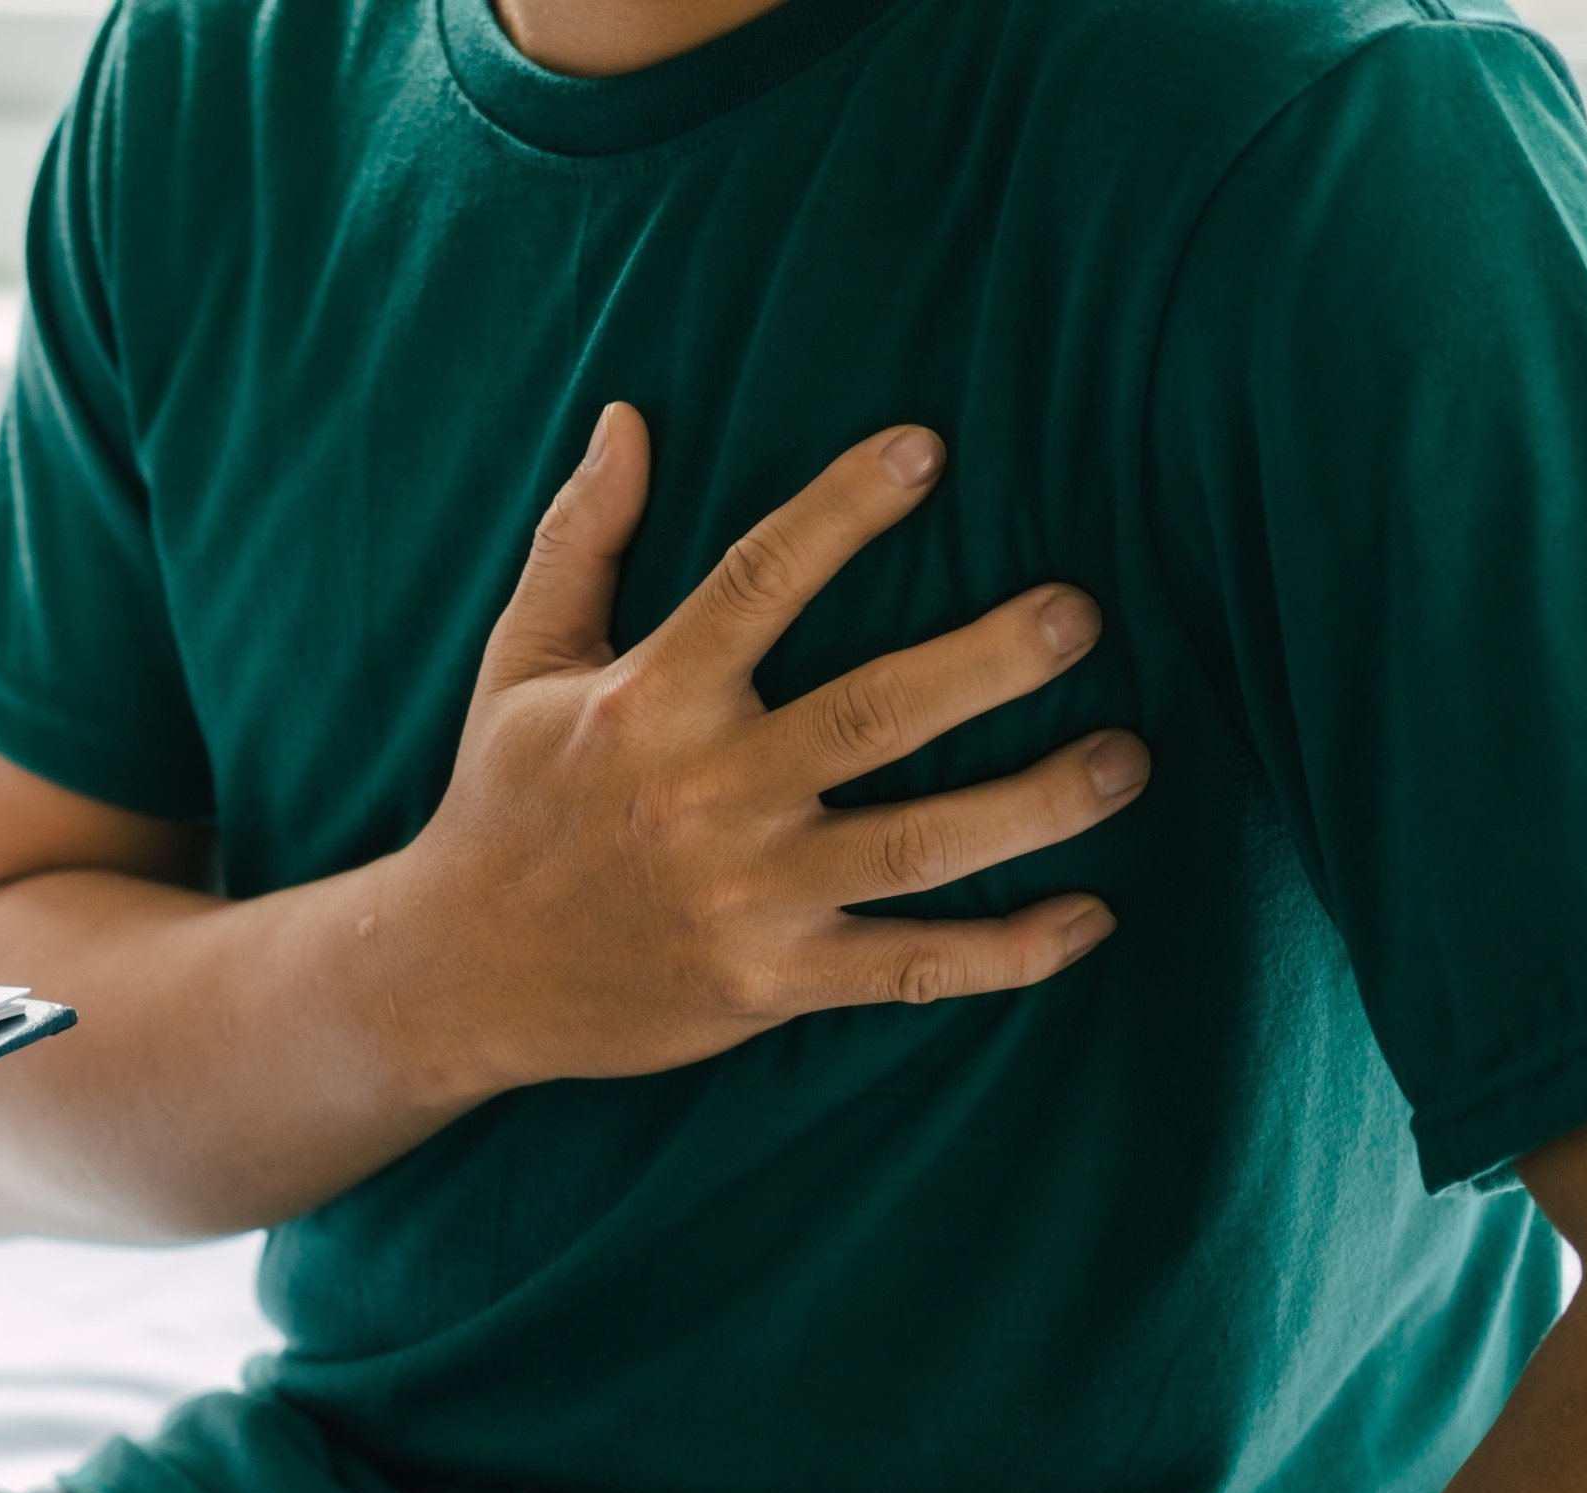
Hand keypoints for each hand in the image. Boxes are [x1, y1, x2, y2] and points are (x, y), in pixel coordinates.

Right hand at [389, 405, 1148, 1092]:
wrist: (459, 978)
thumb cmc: (502, 805)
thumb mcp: (520, 664)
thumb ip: (581, 540)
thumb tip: (630, 417)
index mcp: (647, 701)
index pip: (762, 582)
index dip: (845, 510)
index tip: (930, 449)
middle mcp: (707, 794)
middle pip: (878, 714)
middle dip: (992, 662)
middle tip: (1082, 615)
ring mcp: (749, 896)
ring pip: (922, 845)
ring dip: (1038, 802)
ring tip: (1127, 758)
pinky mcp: (773, 982)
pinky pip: (914, 967)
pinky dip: (1011, 952)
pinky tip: (1094, 914)